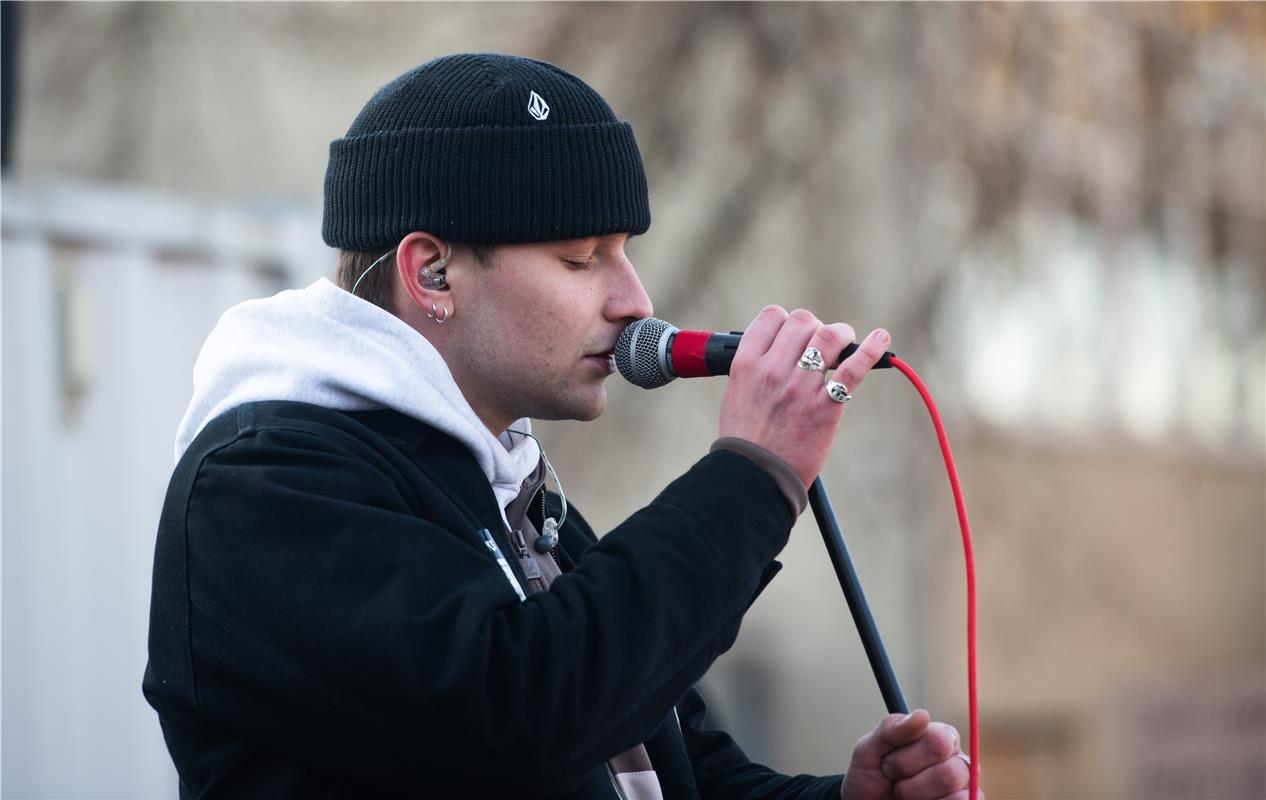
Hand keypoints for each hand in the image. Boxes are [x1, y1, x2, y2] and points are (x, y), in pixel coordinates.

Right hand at [718, 305, 889, 486]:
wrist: (755, 477)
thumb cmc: (746, 441)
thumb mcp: (738, 395)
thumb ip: (757, 370)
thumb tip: (782, 352)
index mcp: (747, 365)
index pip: (772, 317)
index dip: (786, 321)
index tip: (793, 333)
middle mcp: (773, 369)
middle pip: (802, 321)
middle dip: (814, 327)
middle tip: (819, 343)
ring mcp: (801, 386)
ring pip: (828, 335)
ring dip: (840, 334)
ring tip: (844, 342)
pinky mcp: (826, 405)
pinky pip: (854, 367)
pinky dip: (872, 348)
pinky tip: (881, 339)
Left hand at [840, 710, 981, 799]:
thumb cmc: (870, 778)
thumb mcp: (869, 749)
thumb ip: (892, 728)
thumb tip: (922, 715)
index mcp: (938, 736)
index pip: (940, 740)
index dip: (909, 755)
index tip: (887, 762)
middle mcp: (956, 759)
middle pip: (949, 770)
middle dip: (911, 778)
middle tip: (894, 779)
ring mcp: (963, 786)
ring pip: (952, 790)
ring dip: (916, 794)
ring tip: (904, 795)